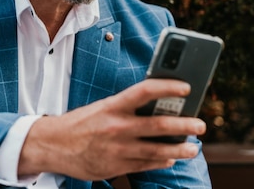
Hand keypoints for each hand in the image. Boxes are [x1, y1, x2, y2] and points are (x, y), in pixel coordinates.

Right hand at [17, 79, 205, 179]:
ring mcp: (118, 149)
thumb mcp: (102, 108)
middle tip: (201, 125)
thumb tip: (157, 107)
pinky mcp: (116, 166)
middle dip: (185, 125)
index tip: (187, 88)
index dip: (168, 87)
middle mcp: (117, 127)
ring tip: (193, 148)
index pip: (146, 91)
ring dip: (180, 149)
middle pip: (159, 124)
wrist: (53, 145)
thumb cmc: (81, 122)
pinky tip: (170, 158)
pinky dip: (161, 161)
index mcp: (113, 106)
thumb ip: (127, 108)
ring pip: (158, 150)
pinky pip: (146, 164)